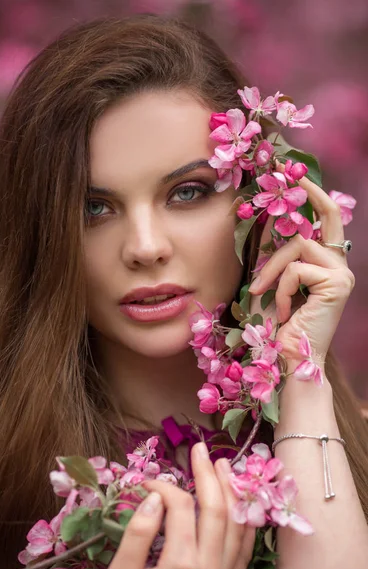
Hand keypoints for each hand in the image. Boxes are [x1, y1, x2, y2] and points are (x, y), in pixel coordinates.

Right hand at [103, 442, 254, 568]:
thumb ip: (137, 536)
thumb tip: (155, 496)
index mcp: (181, 564)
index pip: (179, 506)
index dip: (164, 485)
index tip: (148, 482)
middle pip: (216, 507)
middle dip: (208, 473)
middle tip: (198, 448)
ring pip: (238, 525)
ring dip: (232, 491)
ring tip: (223, 465)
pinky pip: (246, 549)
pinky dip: (245, 521)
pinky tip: (239, 504)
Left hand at [248, 172, 354, 366]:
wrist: (293, 360)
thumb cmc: (281, 326)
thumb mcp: (278, 284)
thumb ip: (281, 258)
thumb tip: (270, 223)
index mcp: (327, 264)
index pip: (325, 221)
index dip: (312, 195)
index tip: (293, 173)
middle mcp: (340, 265)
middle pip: (329, 215)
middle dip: (309, 190)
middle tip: (287, 172)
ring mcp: (342, 274)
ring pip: (298, 245)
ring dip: (272, 270)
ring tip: (260, 294)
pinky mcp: (337, 283)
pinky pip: (296, 269)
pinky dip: (279, 289)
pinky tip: (281, 312)